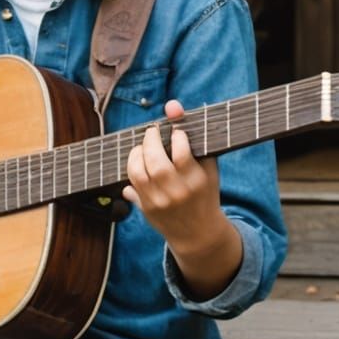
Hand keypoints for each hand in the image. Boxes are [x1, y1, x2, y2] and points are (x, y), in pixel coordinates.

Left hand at [123, 99, 221, 247]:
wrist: (198, 233)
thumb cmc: (204, 193)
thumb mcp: (208, 167)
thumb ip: (194, 137)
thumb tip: (172, 105)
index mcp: (197, 181)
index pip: (182, 153)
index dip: (176, 136)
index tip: (175, 132)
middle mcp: (177, 192)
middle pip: (155, 162)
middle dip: (149, 140)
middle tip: (151, 132)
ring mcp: (160, 202)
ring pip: (137, 172)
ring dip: (136, 154)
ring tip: (142, 147)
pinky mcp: (146, 209)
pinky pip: (130, 184)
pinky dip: (132, 169)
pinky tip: (139, 163)